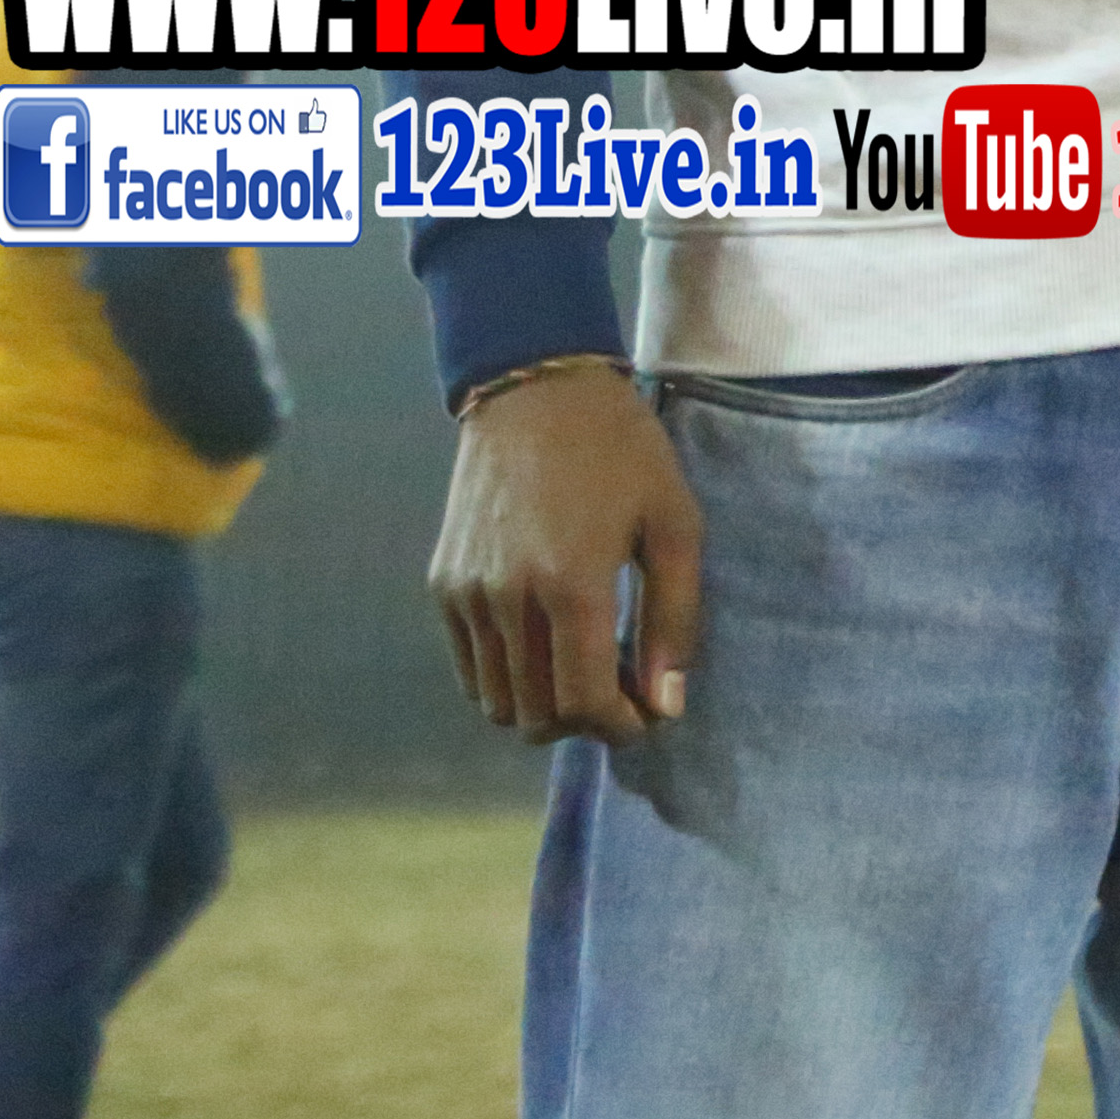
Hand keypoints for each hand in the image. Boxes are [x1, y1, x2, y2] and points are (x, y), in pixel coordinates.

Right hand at [431, 362, 702, 744]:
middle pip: (535, 714)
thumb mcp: (676, 524)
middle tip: (622, 694)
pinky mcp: (443, 584)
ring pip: (496, 700)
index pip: (581, 703)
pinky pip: (470, 667)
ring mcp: (467, 594)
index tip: (648, 717)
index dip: (619, 727)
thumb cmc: (622, 452)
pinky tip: (548, 648)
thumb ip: (673, 619)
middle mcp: (507, 599)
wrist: (536, 392)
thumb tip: (666, 704)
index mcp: (571, 585)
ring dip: (543, 707)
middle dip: (583, 723)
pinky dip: (508, 679)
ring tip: (587, 672)